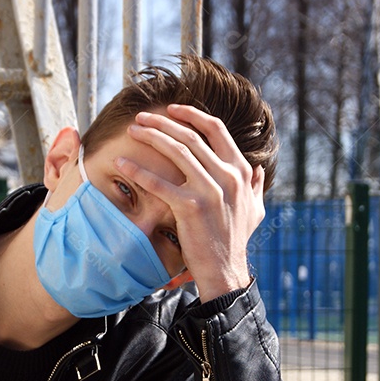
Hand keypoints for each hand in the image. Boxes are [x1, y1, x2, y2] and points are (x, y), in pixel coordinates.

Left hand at [114, 104, 264, 299]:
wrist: (226, 271)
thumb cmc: (235, 241)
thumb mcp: (254, 210)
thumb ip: (255, 186)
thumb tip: (257, 170)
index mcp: (240, 171)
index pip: (215, 130)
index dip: (192, 115)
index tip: (171, 109)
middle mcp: (227, 176)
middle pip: (191, 136)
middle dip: (163, 122)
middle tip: (142, 117)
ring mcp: (210, 191)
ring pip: (176, 151)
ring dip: (151, 136)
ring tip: (133, 130)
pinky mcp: (190, 207)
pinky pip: (159, 183)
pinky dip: (138, 171)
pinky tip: (122, 163)